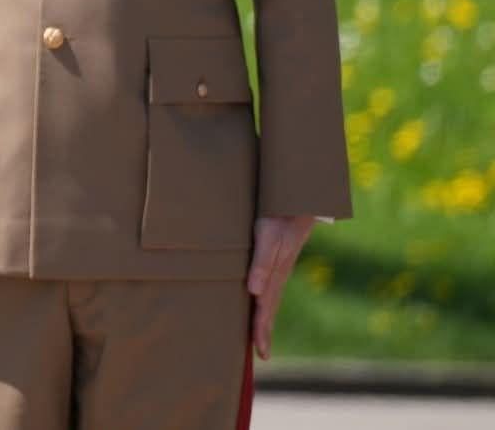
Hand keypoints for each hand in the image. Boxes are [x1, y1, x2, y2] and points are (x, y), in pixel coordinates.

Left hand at [246, 214, 313, 359]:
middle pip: (269, 308)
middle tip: (261, 354)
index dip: (261, 330)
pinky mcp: (277, 258)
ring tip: (259, 336)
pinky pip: (269, 285)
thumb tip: (254, 292)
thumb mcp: (269, 238)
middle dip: (263, 331)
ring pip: (270, 298)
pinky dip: (264, 300)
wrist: (296, 198)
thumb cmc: (278, 217)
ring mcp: (279, 267)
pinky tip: (260, 301)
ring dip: (264, 317)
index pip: (265, 309)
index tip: (260, 352)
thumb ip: (262, 263)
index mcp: (276, 275)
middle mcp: (278, 274)